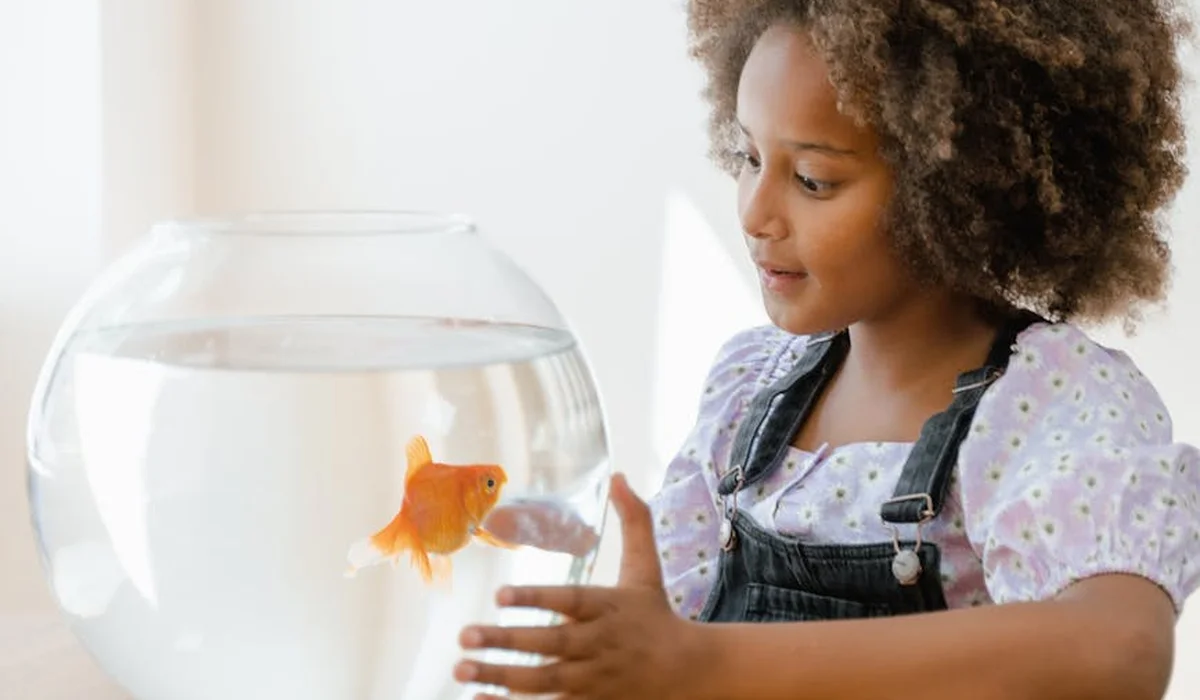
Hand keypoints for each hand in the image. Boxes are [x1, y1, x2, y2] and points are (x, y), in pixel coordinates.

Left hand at [453, 473, 709, 699]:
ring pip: (544, 681)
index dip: (535, 599)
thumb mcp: (646, 568)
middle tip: (464, 635)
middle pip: (551, 644)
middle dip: (507, 641)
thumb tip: (619, 477)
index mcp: (610, 606)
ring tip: (461, 668)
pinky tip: (477, 699)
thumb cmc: (657, 614)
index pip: (569, 601)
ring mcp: (594, 679)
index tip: (499, 595)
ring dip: (500, 676)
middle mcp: (600, 643)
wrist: (688, 671)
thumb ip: (633, 522)